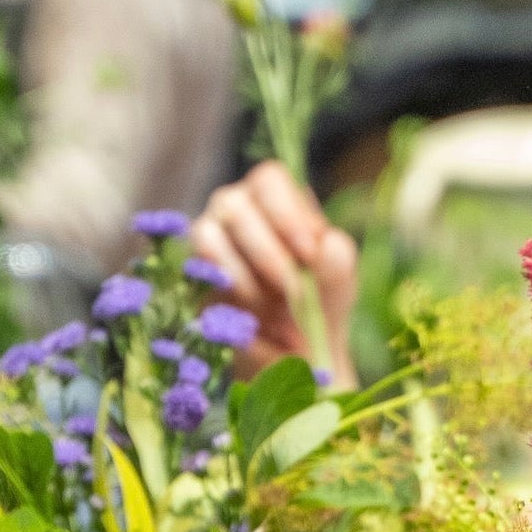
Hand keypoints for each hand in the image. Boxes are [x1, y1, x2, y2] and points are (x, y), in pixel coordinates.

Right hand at [191, 160, 359, 387]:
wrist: (297, 351)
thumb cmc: (319, 304)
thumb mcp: (338, 283)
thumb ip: (337, 260)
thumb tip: (326, 243)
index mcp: (275, 199)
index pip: (269, 179)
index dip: (287, 213)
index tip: (310, 254)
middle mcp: (235, 208)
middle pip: (234, 204)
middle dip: (268, 252)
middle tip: (295, 290)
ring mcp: (207, 237)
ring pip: (207, 234)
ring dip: (246, 275)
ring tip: (274, 305)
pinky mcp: (193, 273)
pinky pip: (199, 272)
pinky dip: (229, 294)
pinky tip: (253, 312)